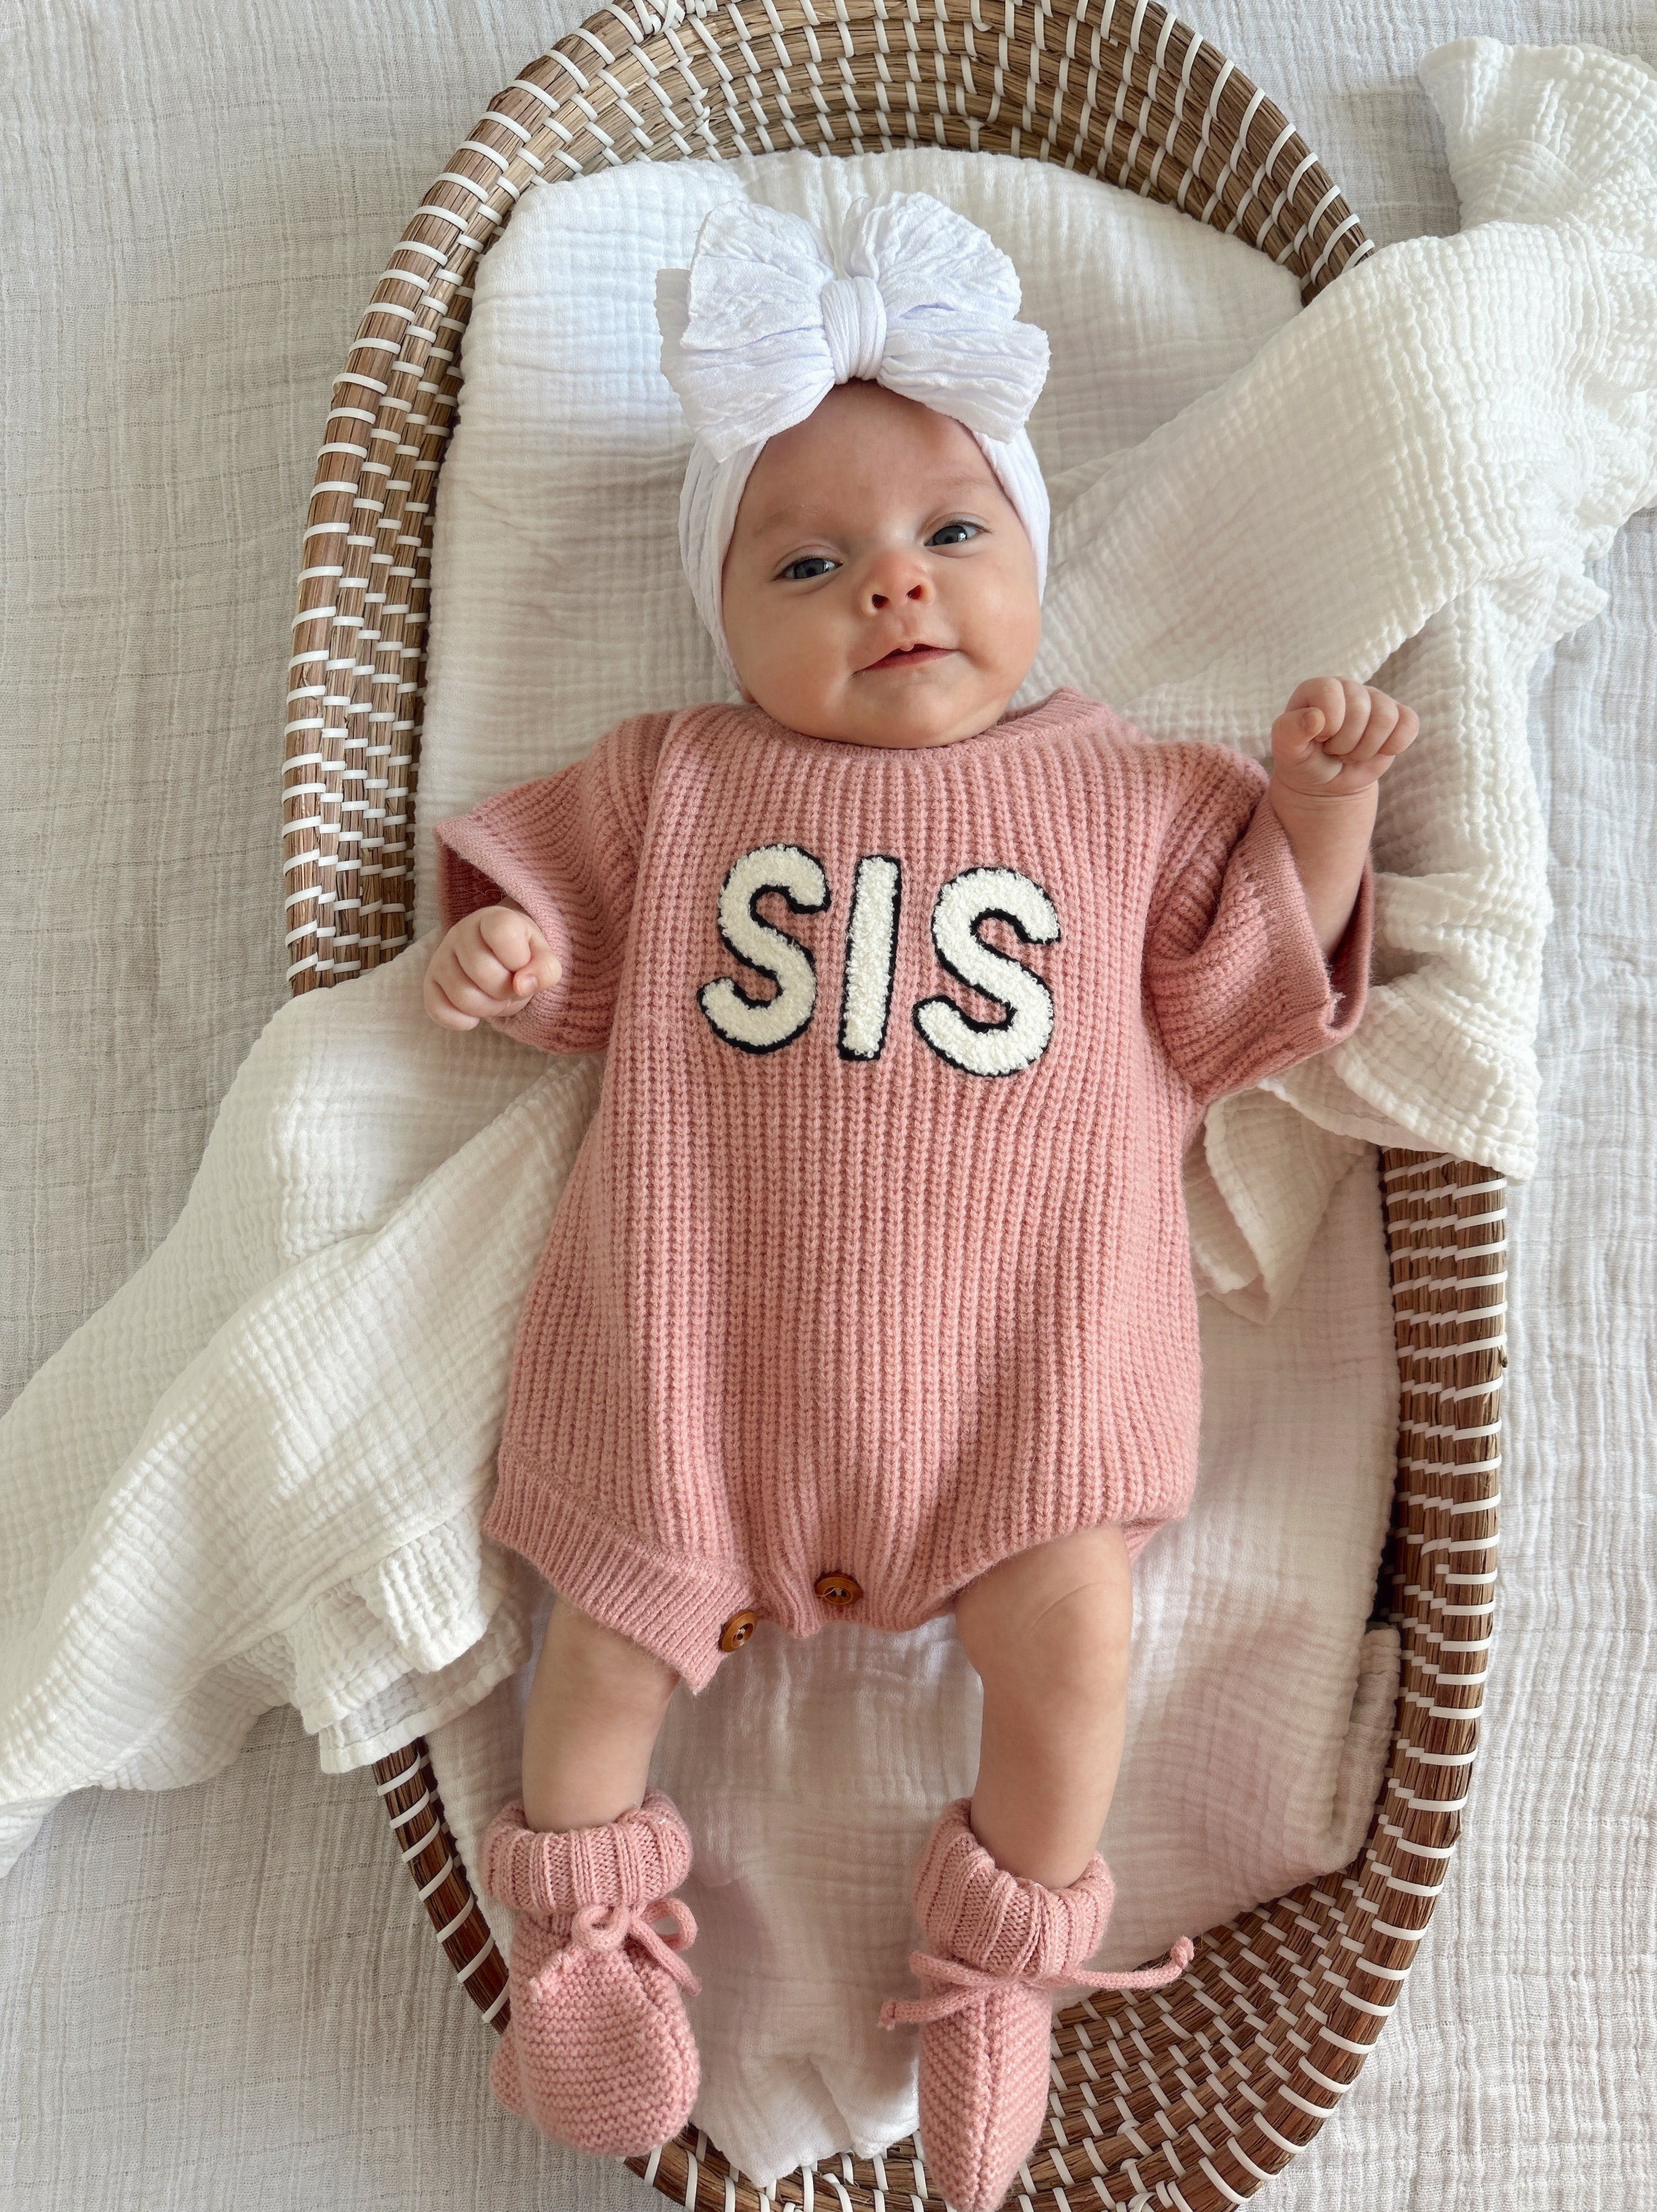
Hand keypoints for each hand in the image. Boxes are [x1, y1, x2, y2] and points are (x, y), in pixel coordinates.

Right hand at [424, 904, 561, 1030]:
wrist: (499, 957)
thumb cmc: (522, 955)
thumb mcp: (543, 956)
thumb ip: (545, 969)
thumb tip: (523, 985)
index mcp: (492, 919)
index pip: (502, 933)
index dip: (519, 960)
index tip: (523, 965)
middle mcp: (460, 932)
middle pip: (482, 972)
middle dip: (505, 990)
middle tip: (510, 988)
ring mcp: (441, 957)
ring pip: (462, 996)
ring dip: (488, 1008)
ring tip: (495, 998)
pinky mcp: (430, 982)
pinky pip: (437, 1009)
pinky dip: (461, 1021)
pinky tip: (474, 1016)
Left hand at [1270, 678, 1418, 800]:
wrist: (1326, 783)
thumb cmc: (1304, 761)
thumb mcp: (1286, 751)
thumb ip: (1289, 731)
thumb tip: (1315, 718)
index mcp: (1318, 689)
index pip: (1330, 692)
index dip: (1328, 723)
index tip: (1319, 739)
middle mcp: (1348, 688)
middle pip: (1360, 709)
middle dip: (1346, 743)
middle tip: (1335, 751)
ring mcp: (1375, 700)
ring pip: (1386, 718)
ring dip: (1366, 748)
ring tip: (1351, 754)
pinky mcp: (1398, 717)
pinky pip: (1409, 724)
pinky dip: (1393, 746)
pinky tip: (1376, 752)